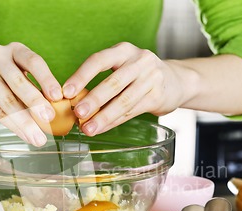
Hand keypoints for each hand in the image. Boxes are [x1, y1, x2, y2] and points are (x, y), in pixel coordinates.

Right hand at [0, 43, 62, 145]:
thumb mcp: (17, 79)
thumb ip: (34, 89)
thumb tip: (59, 110)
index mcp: (15, 50)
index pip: (34, 61)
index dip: (47, 79)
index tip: (58, 96)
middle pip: (20, 82)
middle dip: (36, 103)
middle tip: (50, 119)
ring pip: (8, 101)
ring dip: (26, 122)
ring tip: (38, 138)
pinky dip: (13, 125)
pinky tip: (24, 135)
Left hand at [62, 42, 184, 135]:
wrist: (175, 81)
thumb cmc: (139, 76)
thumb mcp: (123, 68)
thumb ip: (102, 81)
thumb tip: (74, 104)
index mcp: (124, 51)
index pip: (99, 60)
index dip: (81, 76)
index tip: (66, 91)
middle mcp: (139, 61)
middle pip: (113, 82)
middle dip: (93, 100)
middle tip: (77, 113)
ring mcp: (151, 78)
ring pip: (123, 100)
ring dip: (103, 117)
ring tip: (87, 128)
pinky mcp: (157, 96)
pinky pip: (131, 112)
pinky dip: (113, 122)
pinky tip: (101, 128)